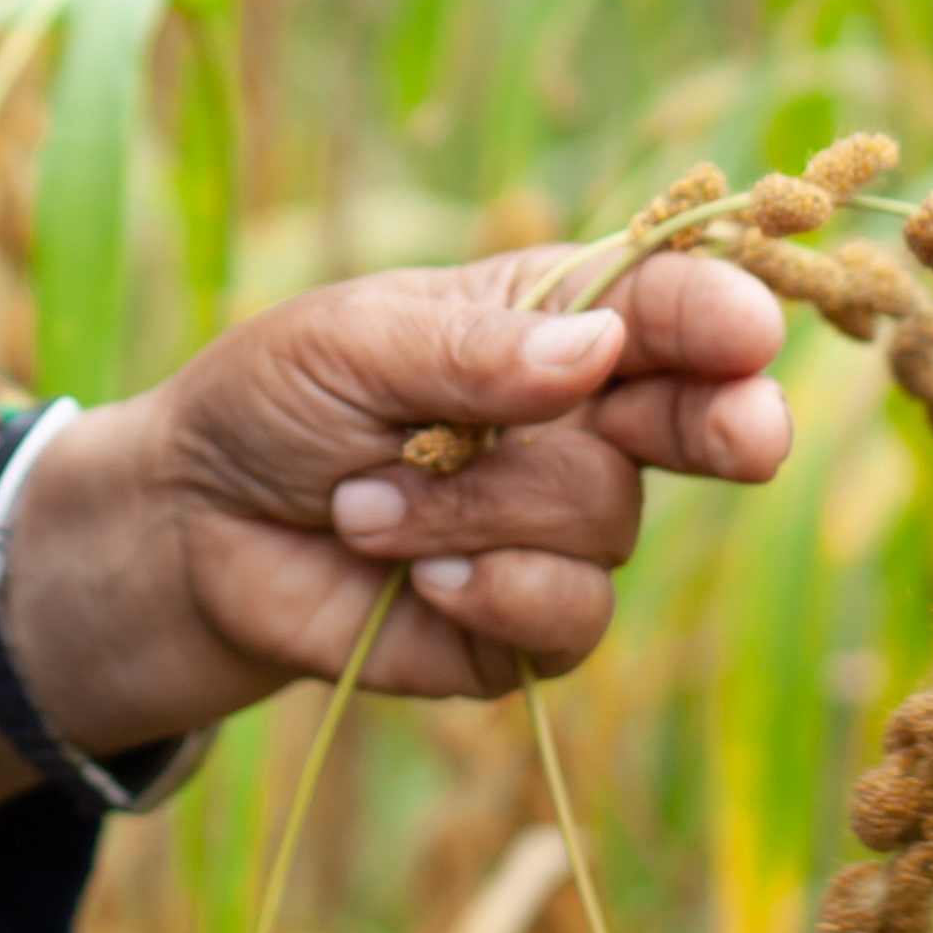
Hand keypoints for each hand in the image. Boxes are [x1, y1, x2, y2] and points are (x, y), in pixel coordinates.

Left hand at [0, 248, 795, 815]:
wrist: (185, 534)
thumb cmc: (268, 403)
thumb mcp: (348, 344)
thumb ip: (466, 349)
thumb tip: (596, 353)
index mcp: (550, 319)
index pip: (665, 305)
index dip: (719, 316)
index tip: (747, 331)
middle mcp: (579, 421)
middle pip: (702, 420)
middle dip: (726, 423)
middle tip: (743, 434)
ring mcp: (557, 530)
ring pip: (606, 523)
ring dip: (479, 513)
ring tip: (364, 503)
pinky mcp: (522, 628)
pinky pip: (568, 620)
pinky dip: (494, 596)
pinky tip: (417, 582)